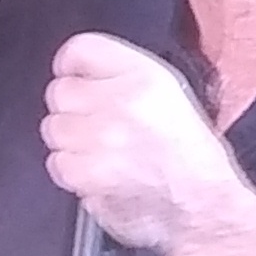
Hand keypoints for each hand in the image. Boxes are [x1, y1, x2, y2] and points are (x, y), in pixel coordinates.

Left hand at [42, 33, 246, 253]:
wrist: (201, 206)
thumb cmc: (192, 158)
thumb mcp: (171, 96)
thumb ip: (125, 78)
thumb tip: (82, 74)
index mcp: (144, 76)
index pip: (80, 50)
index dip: (71, 65)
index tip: (74, 76)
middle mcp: (120, 101)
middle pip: (60, 90)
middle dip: (72, 108)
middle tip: (95, 124)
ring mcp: (101, 137)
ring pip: (54, 128)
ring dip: (71, 141)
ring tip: (101, 152)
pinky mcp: (88, 172)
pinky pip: (57, 162)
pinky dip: (72, 171)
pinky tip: (98, 173)